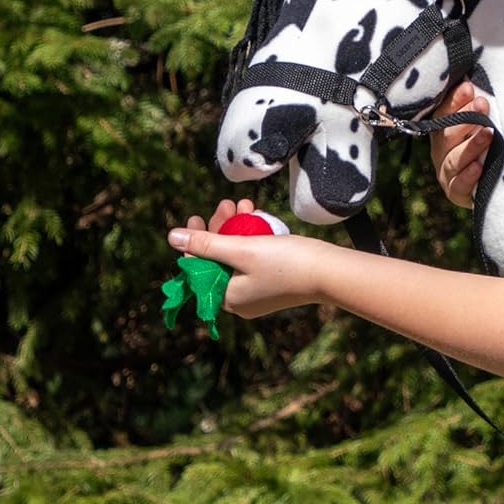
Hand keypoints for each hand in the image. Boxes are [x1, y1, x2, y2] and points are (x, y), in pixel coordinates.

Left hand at [167, 198, 321, 318]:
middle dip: (219, 230)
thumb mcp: (241, 250)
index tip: (197, 217)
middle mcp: (240, 300)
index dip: (194, 243)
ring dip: (237, 228)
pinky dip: (253, 237)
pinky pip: (253, 259)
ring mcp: (258, 292)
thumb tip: (172, 237)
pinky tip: (258, 215)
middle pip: (217, 261)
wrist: (331, 272)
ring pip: (236, 256)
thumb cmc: (287, 263)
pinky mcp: (273, 282)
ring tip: (245, 204)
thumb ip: (206, 243)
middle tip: (226, 204)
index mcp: (227, 298)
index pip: (197, 270)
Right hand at [429, 81, 492, 209]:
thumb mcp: (480, 123)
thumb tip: (475, 80)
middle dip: (466, 118)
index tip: (469, 88)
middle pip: (448, 133)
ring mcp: (446, 171)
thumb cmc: (483, 145)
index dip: (455, 100)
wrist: (485, 184)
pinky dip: (468, 175)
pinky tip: (479, 167)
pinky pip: (459, 184)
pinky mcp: (455, 191)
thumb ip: (476, 106)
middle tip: (482, 104)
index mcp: (442, 129)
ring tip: (488, 134)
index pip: (444, 112)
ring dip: (471, 145)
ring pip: (454, 158)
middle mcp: (440, 149)